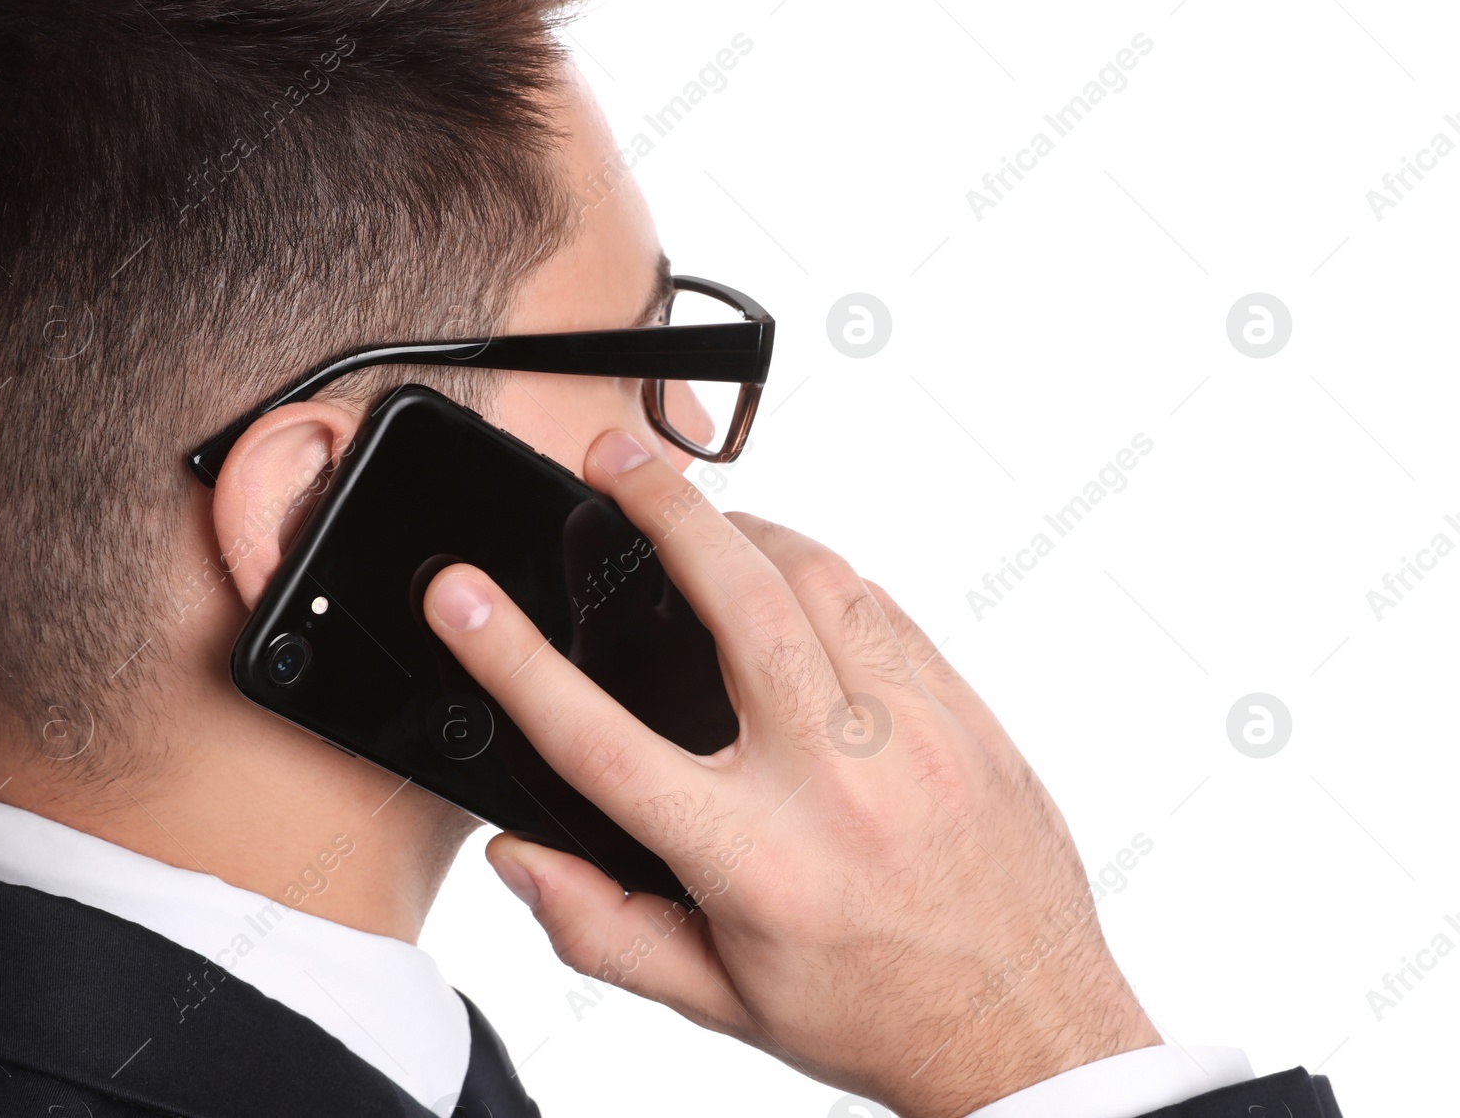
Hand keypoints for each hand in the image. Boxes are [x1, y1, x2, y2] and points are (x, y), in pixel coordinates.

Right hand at [423, 431, 1160, 1117]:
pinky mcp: (964, 717)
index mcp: (752, 859)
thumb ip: (603, 928)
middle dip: (663, 508)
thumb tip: (520, 857)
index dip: (510, 656)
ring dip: (750, 530)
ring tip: (705, 520)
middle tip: (614, 461)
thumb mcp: (719, 997)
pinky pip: (883, 611)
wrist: (1030, 1031)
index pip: (600, 739)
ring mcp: (912, 736)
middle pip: (737, 599)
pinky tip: (793, 585)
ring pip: (821, 580)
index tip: (461, 594)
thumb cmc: (875, 1015)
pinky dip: (825, 579)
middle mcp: (834, 784)